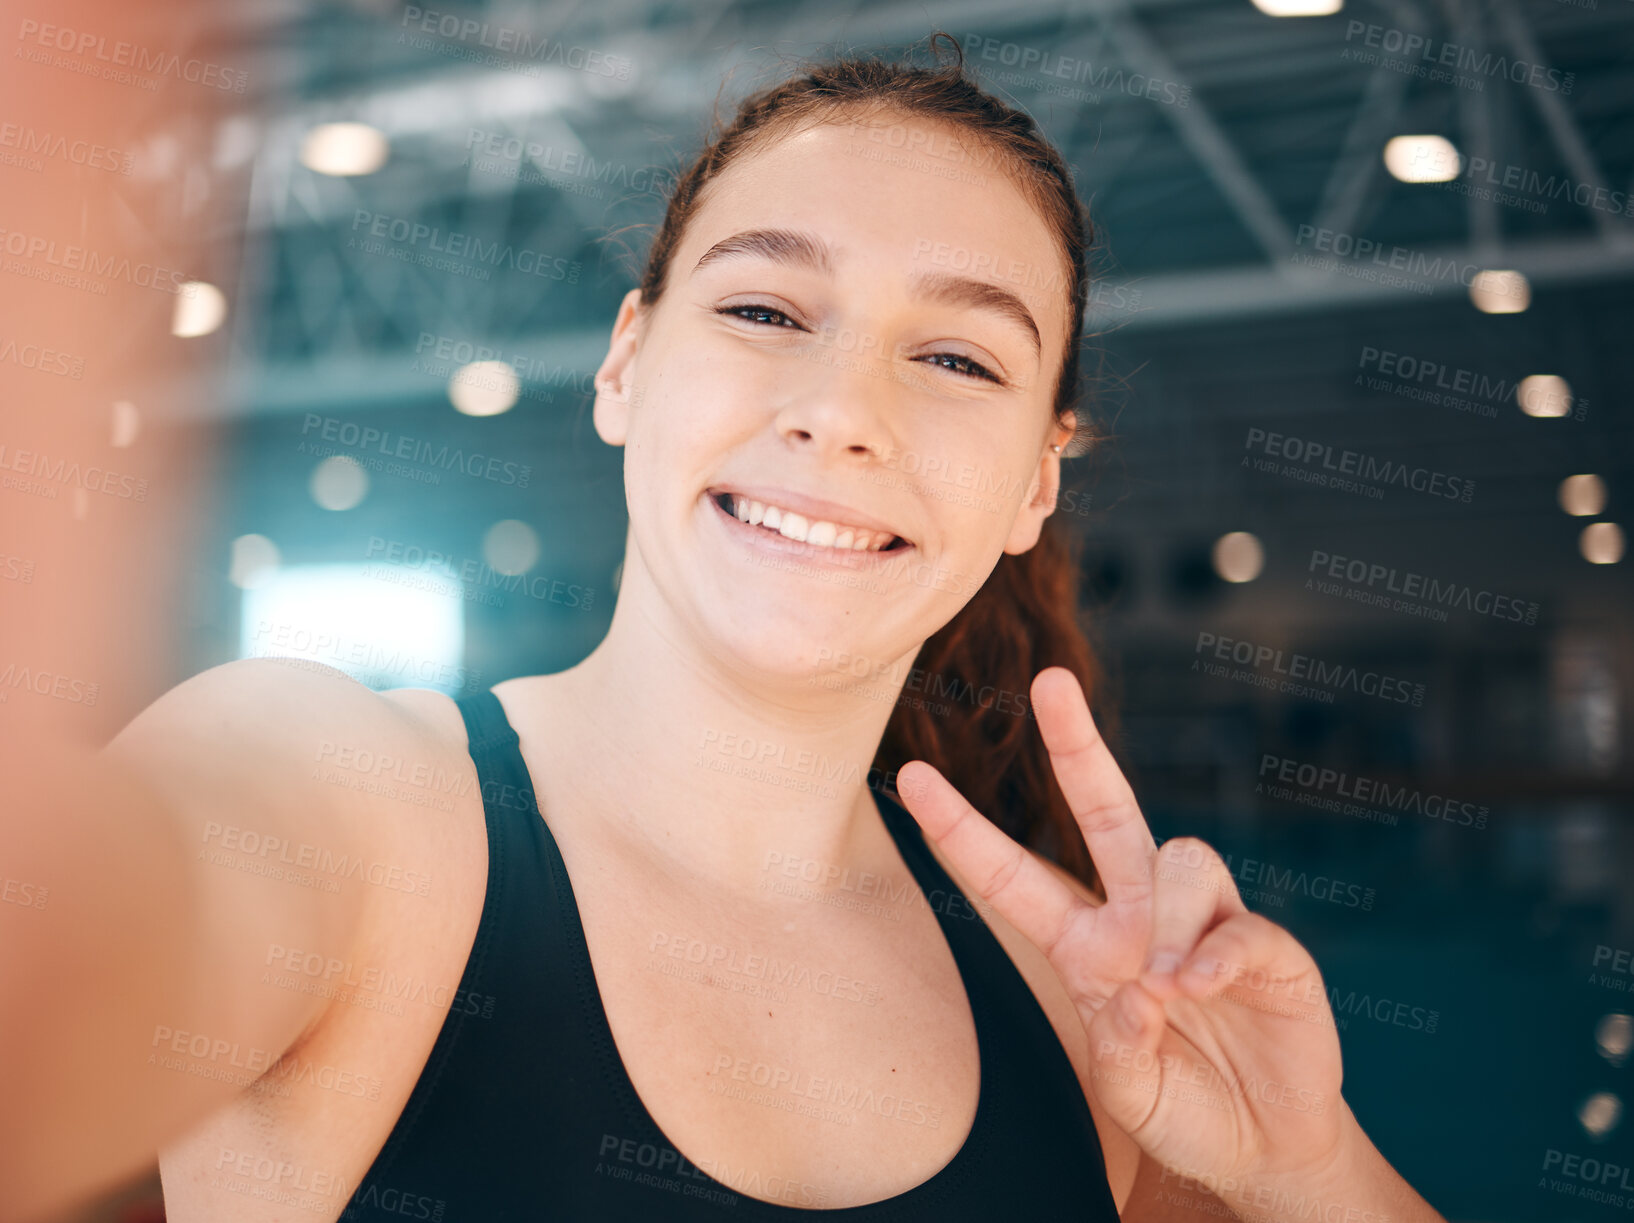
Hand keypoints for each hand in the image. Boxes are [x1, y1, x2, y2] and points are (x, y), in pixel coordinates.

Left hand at [895, 667, 1345, 1189]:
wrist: (1262, 1143)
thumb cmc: (1180, 1108)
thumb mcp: (1126, 1092)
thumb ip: (1119, 1049)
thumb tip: (1140, 989)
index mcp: (1082, 945)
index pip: (1010, 876)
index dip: (961, 829)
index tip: (911, 775)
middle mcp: (1138, 916)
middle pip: (1104, 808)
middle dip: (1077, 743)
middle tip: (1049, 681)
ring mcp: (1203, 920)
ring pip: (1176, 859)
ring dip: (1166, 920)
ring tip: (1170, 988)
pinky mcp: (1265, 944)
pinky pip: (1237, 921)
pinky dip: (1217, 952)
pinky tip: (1202, 986)